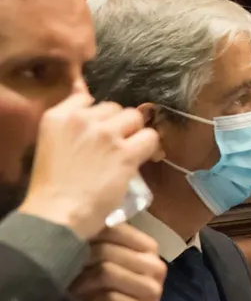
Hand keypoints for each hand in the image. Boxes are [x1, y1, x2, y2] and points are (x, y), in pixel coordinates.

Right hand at [18, 91, 159, 239]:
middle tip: (115, 145)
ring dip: (135, 133)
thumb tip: (81, 86)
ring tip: (129, 151)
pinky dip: (150, 147)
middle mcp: (82, 120)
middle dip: (118, 124)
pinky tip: (142, 158)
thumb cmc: (52, 186)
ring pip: (135, 118)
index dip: (98, 114)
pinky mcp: (125, 152)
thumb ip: (69, 118)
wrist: (57, 213)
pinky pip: (150, 137)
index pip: (86, 97)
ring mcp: (104, 135)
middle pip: (115, 108)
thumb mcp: (51, 143)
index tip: (99, 129)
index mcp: (58, 116)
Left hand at [70, 224, 165, 300]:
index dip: (86, 238)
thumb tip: (68, 228)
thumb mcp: (107, 267)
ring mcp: (154, 289)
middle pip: (106, 251)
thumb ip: (99, 247)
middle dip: (79, 264)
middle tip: (65, 276)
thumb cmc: (114, 296)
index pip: (113, 229)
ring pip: (107, 274)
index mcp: (148, 247)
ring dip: (83, 286)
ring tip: (74, 293)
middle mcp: (155, 264)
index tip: (68, 251)